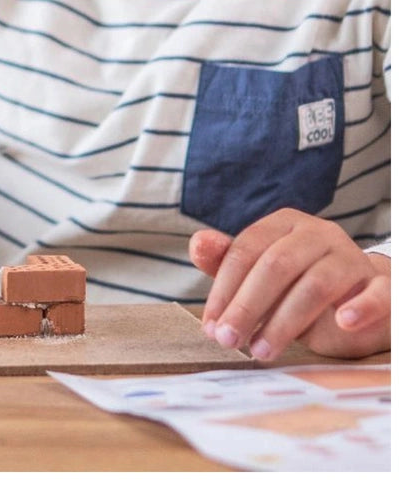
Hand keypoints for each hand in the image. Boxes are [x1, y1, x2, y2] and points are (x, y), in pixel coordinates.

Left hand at [189, 209, 389, 360]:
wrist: (364, 294)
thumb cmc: (300, 284)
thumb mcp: (261, 274)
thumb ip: (227, 262)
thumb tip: (196, 244)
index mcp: (283, 225)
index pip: (245, 250)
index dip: (224, 289)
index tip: (211, 325)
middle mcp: (317, 233)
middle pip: (276, 265)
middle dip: (247, 306)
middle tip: (229, 340)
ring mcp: (351, 256)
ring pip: (316, 284)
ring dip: (285, 321)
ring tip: (262, 350)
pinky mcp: (382, 284)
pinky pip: (377, 292)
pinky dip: (360, 306)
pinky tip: (342, 322)